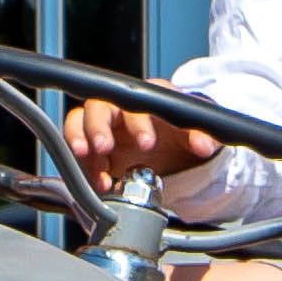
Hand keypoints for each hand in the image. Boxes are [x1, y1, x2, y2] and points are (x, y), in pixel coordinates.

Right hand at [61, 98, 219, 189]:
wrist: (172, 151)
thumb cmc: (179, 133)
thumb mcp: (195, 133)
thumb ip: (202, 135)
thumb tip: (203, 145)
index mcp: (145, 99)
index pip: (136, 99)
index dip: (138, 121)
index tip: (147, 142)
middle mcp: (120, 108)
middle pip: (99, 106)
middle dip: (98, 127)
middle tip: (105, 148)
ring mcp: (104, 126)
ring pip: (79, 121)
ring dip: (78, 138)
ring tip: (87, 158)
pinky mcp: (94, 146)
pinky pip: (78, 150)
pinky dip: (85, 166)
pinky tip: (101, 182)